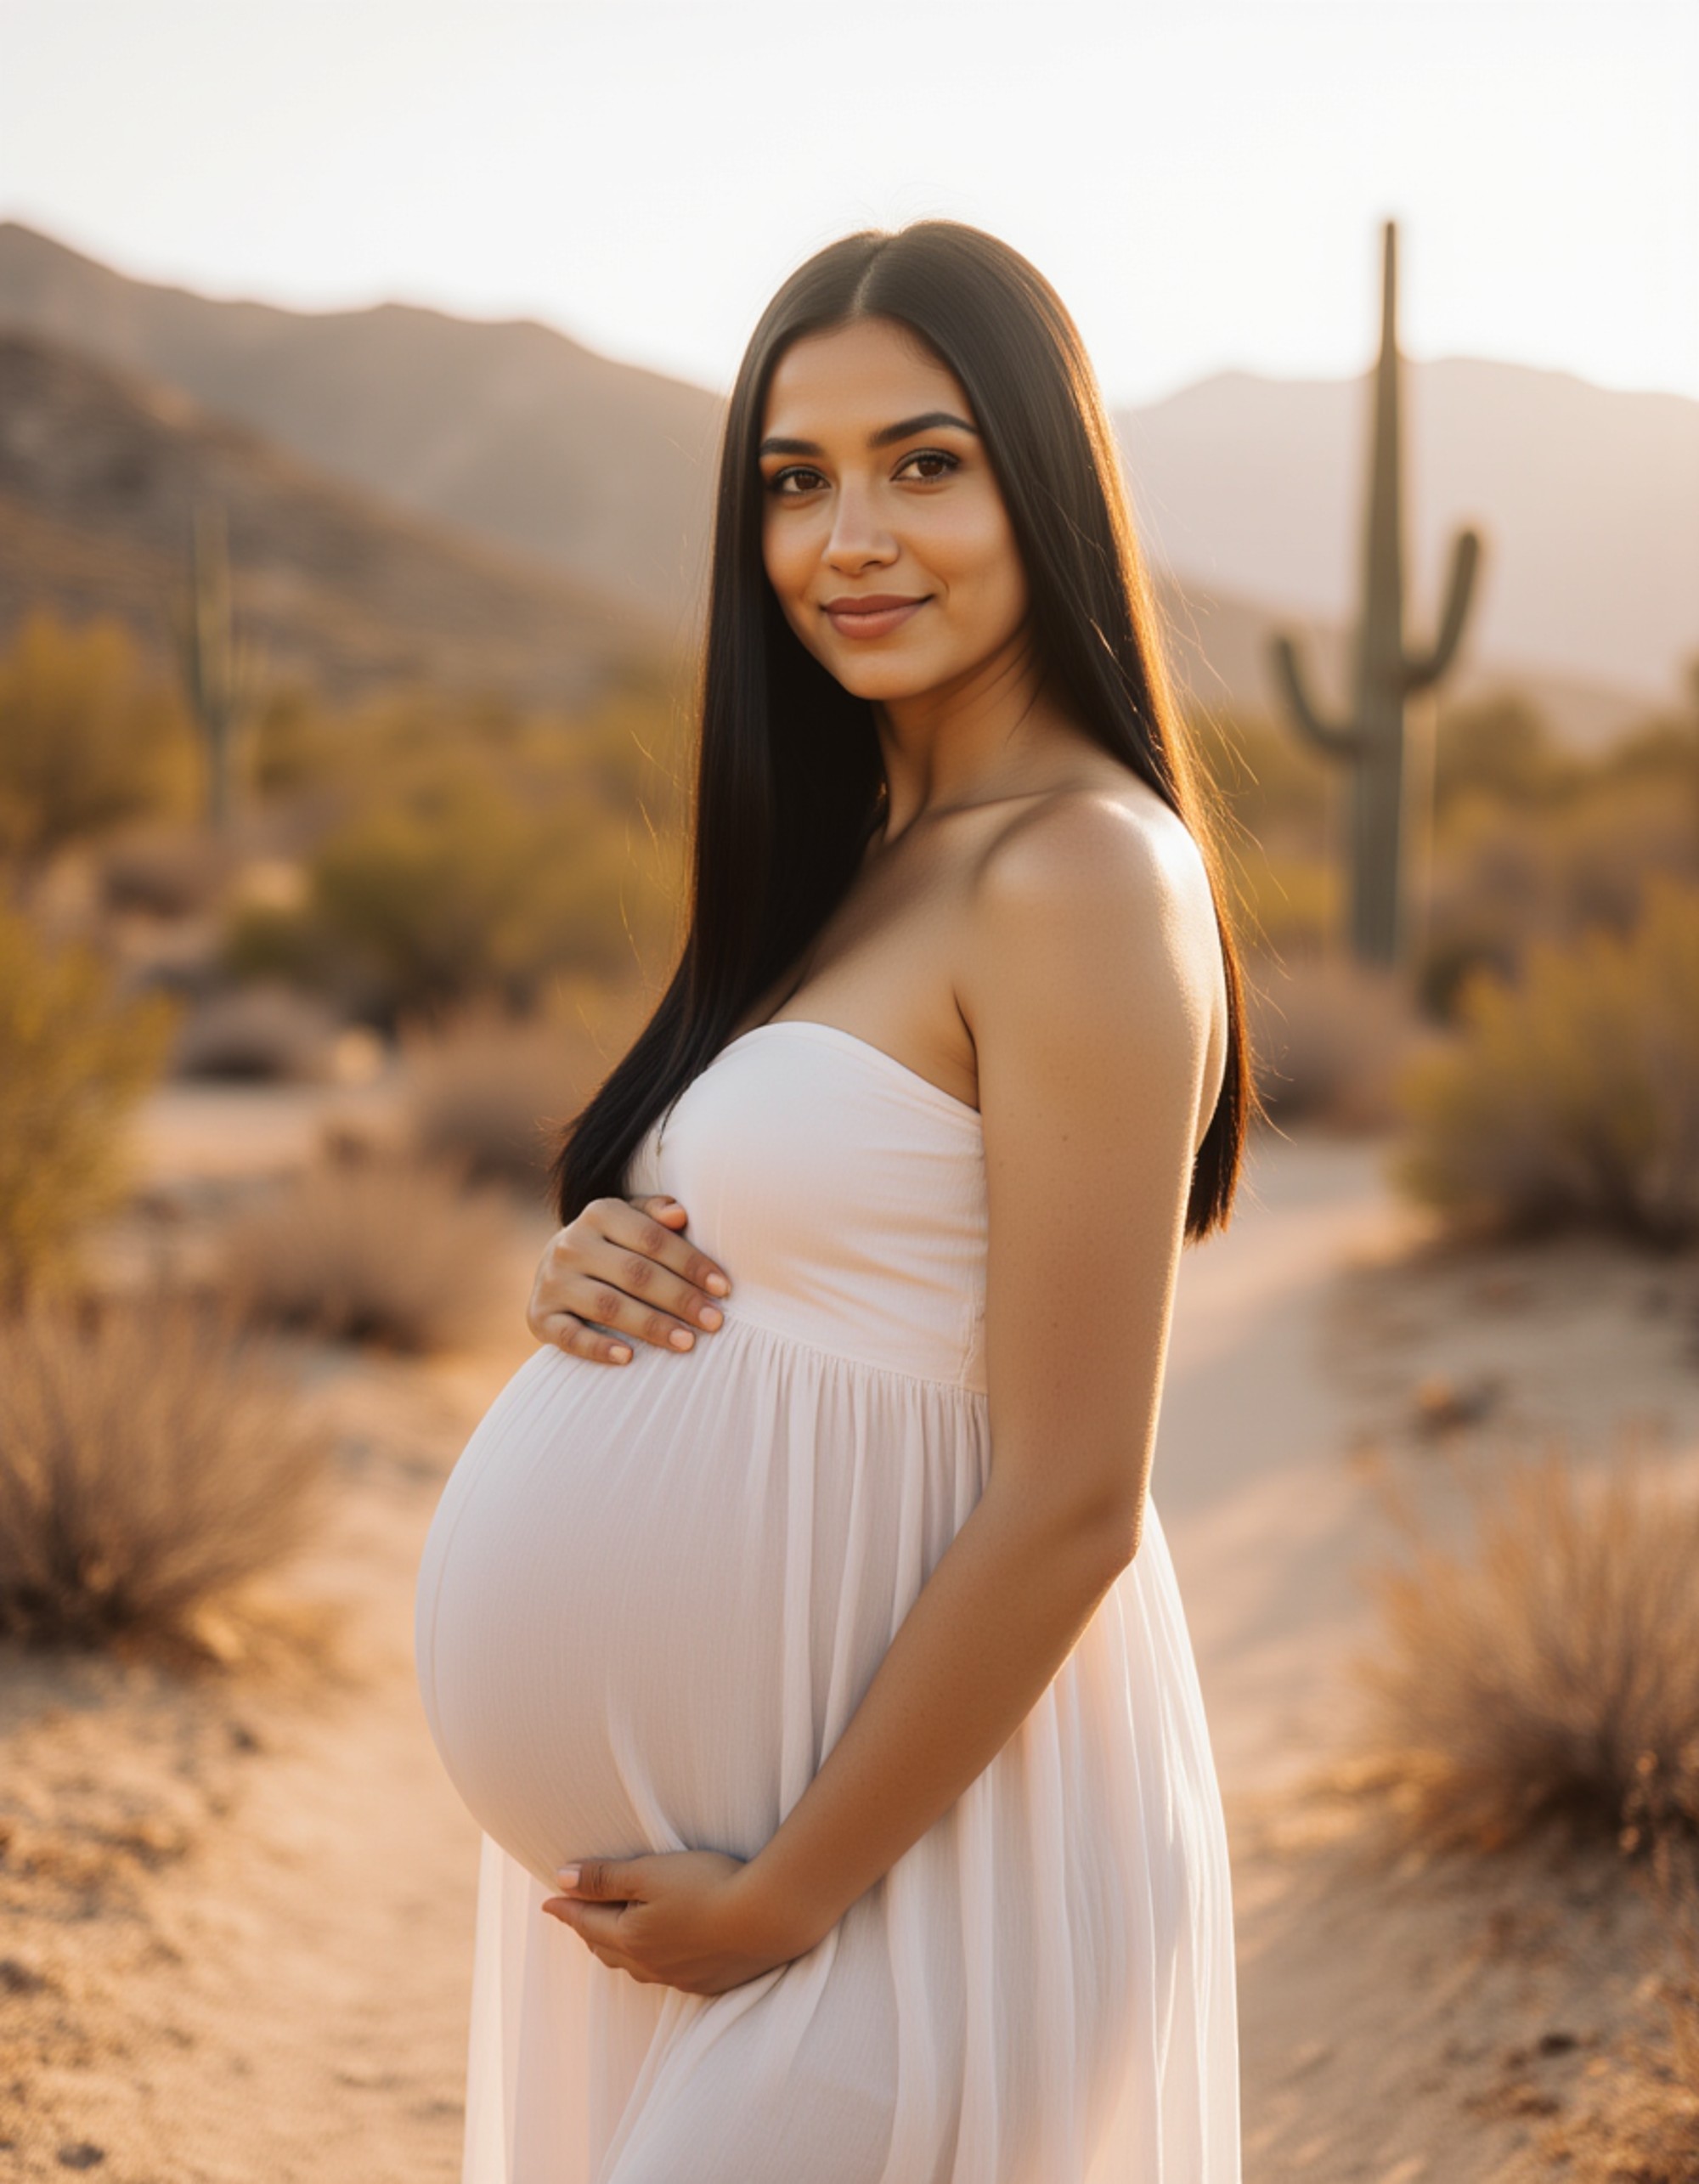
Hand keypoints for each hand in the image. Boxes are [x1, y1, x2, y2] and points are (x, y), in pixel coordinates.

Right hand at [526, 1195, 732, 1364]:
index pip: (653, 1239)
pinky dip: (599, 1348)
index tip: (723, 1288)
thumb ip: (657, 1214)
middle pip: (635, 1274)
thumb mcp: (634, 1221)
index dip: (691, 1264)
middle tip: (714, 1321)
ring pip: (608, 1306)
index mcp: (599, 1213)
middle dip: (680, 1299)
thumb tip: (680, 1214)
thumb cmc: (615, 1245)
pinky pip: (570, 1336)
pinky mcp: (539, 1316)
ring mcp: (553, 1281)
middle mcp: (571, 1244)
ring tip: (687, 1342)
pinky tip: (629, 1358)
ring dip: (651, 1326)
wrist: (558, 1268)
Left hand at [541, 1850, 812, 1994]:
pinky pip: (664, 1975)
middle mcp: (649, 1964)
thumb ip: (605, 1877)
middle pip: (606, 1948)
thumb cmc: (708, 1885)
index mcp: (630, 1937)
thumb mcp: (650, 1871)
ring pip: (634, 1966)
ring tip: (611, 1936)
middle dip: (589, 1930)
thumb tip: (561, 1880)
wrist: (768, 1917)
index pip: (587, 1921)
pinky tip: (660, 1954)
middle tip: (576, 1917)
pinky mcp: (707, 1983)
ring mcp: (679, 1977)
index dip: (566, 1909)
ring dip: (617, 1949)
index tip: (547, 1903)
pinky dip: (650, 1961)